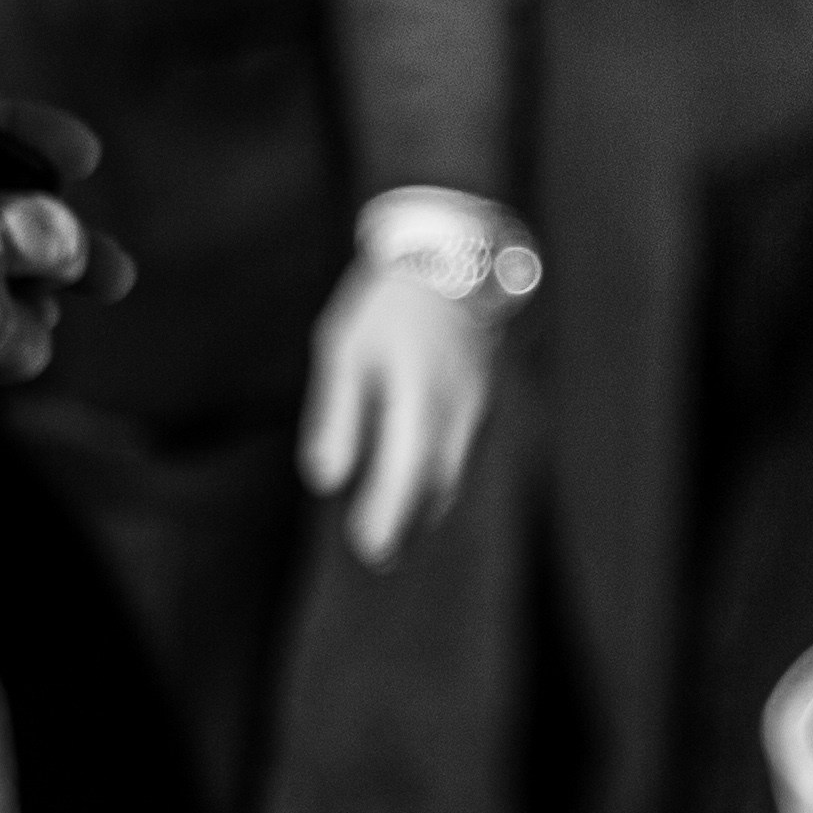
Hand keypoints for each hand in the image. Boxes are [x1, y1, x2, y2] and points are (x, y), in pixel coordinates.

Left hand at [299, 260, 498, 562]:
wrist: (455, 255)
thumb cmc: (389, 304)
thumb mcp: (345, 351)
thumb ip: (338, 417)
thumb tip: (328, 480)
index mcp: (419, 395)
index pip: (407, 472)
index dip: (389, 516)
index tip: (368, 548)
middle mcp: (458, 406)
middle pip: (438, 482)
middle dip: (409, 523)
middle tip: (380, 556)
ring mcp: (478, 402)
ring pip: (455, 468)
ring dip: (427, 505)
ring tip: (397, 535)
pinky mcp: (484, 395)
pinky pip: (463, 448)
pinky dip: (441, 475)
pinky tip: (421, 482)